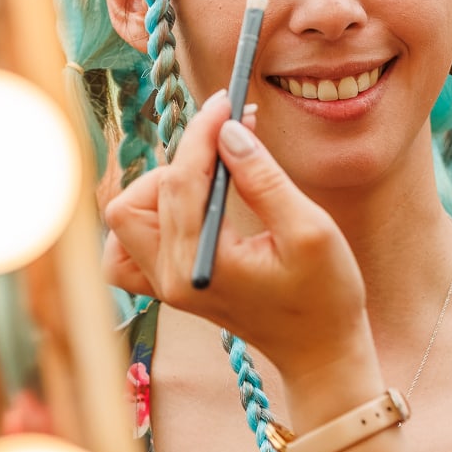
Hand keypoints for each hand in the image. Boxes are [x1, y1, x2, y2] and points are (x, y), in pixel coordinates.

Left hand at [102, 90, 375, 383]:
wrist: (321, 351)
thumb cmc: (325, 295)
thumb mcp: (309, 230)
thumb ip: (263, 179)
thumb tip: (228, 132)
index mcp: (201, 266)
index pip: (180, 181)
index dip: (202, 132)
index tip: (227, 101)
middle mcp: (170, 278)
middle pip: (139, 197)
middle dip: (182, 158)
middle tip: (230, 140)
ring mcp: (164, 285)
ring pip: (126, 218)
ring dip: (161, 186)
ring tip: (211, 176)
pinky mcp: (168, 286)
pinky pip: (125, 249)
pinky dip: (145, 220)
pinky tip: (184, 209)